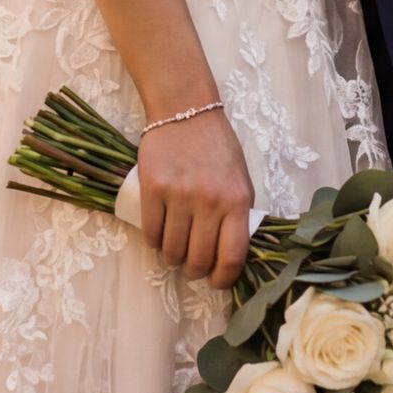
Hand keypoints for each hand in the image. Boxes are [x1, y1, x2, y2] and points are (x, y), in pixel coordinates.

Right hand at [135, 105, 253, 288]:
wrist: (185, 110)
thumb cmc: (217, 147)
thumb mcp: (240, 180)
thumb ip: (237, 214)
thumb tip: (229, 253)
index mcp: (236, 201)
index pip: (232, 256)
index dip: (224, 279)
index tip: (217, 282)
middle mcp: (209, 201)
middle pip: (199, 259)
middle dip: (196, 271)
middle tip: (194, 267)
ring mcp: (178, 196)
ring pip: (173, 250)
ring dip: (173, 259)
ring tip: (175, 252)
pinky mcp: (152, 189)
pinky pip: (152, 233)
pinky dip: (155, 243)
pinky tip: (159, 238)